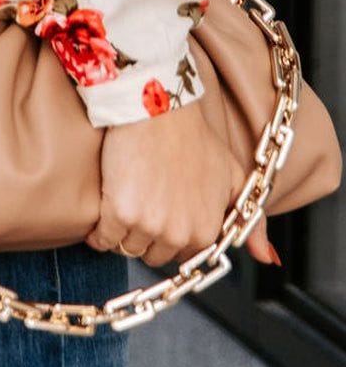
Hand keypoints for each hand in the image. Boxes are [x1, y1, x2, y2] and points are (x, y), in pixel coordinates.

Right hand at [84, 98, 277, 267]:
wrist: (159, 108)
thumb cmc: (194, 136)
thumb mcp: (233, 176)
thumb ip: (253, 221)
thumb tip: (268, 258)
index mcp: (206, 230)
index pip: (180, 256)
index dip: (168, 232)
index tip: (160, 210)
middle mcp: (180, 235)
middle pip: (152, 255)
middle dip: (145, 234)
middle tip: (142, 201)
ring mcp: (149, 226)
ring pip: (126, 248)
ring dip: (121, 232)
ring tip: (124, 199)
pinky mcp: (120, 213)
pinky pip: (101, 238)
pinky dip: (98, 230)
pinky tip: (104, 209)